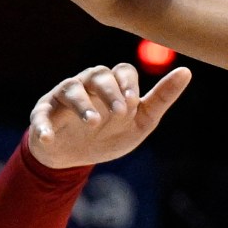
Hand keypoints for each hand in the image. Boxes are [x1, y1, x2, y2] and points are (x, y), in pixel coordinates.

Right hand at [26, 62, 190, 169]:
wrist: (76, 156)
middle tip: (120, 112)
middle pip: (98, 75)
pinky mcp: (42, 114)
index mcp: (112, 84)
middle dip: (110, 92)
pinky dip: (42, 126)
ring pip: (71, 89)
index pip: (122, 71)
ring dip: (82, 104)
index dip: (129, 84)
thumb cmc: (110, 133)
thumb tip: (187, 71)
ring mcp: (63, 97)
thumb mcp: (141, 120)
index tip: (134, 102)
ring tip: (93, 122)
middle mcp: (87, 84)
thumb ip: (161, 98)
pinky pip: (40, 116)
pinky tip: (48, 137)